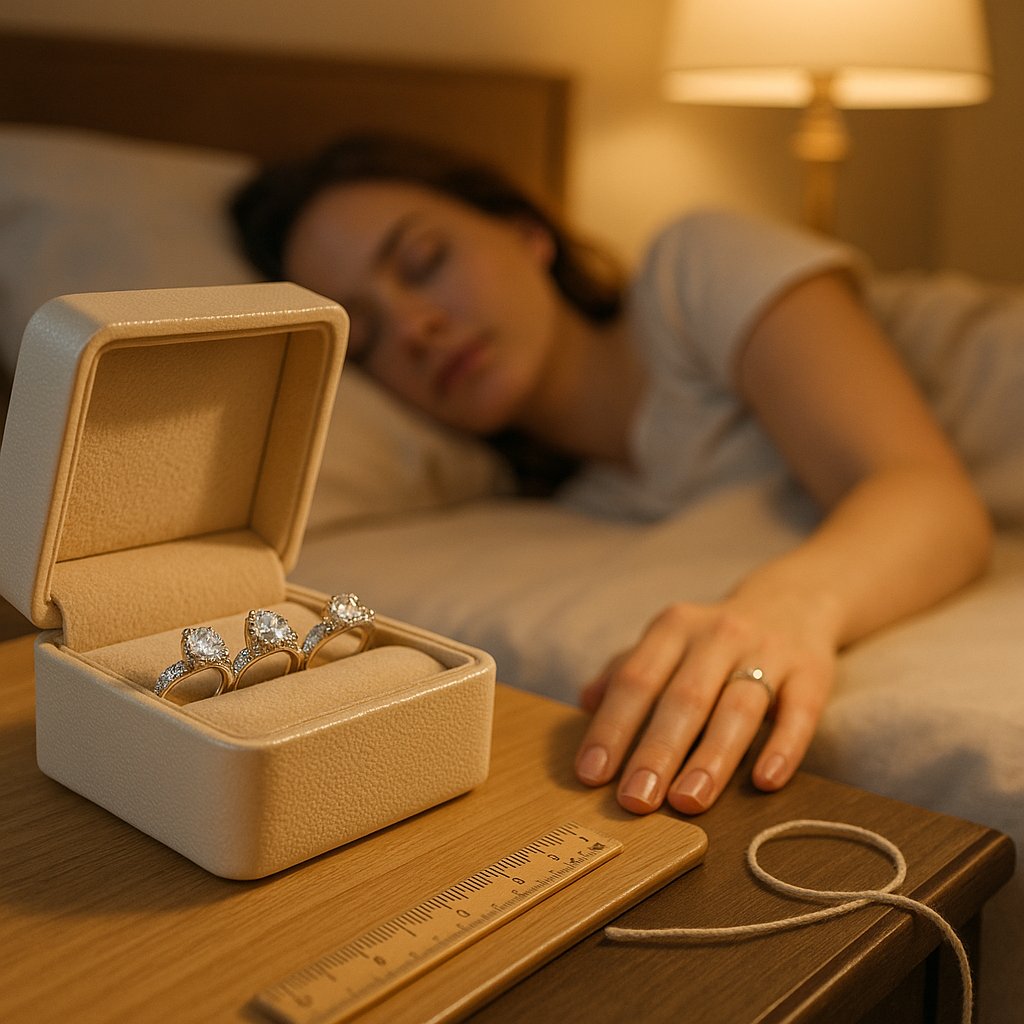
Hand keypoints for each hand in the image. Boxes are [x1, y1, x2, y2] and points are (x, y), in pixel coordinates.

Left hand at [574, 599, 835, 814]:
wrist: (792, 601)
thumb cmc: (713, 639)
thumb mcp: (667, 641)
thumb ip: (626, 670)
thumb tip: (585, 703)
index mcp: (674, 628)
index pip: (636, 679)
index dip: (612, 726)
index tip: (592, 774)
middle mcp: (718, 634)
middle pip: (684, 697)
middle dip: (657, 751)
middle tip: (636, 800)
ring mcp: (768, 651)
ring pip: (738, 707)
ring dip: (712, 758)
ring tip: (688, 802)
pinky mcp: (812, 672)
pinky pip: (798, 712)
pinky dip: (783, 747)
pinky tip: (765, 781)